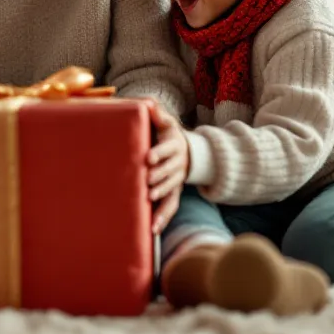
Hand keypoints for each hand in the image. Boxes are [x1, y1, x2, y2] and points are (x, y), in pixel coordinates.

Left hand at [145, 101, 188, 234]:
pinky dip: (163, 218)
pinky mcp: (174, 193)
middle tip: (147, 182)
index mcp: (174, 145)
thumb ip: (157, 113)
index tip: (149, 157)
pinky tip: (153, 230)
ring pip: (172, 191)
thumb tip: (148, 103)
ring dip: (162, 199)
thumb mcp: (165, 121)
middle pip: (170, 172)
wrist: (186, 151)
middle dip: (160, 177)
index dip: (159, 153)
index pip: (168, 149)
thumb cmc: (167, 133)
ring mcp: (177, 180)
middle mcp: (178, 164)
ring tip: (151, 204)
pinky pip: (171, 207)